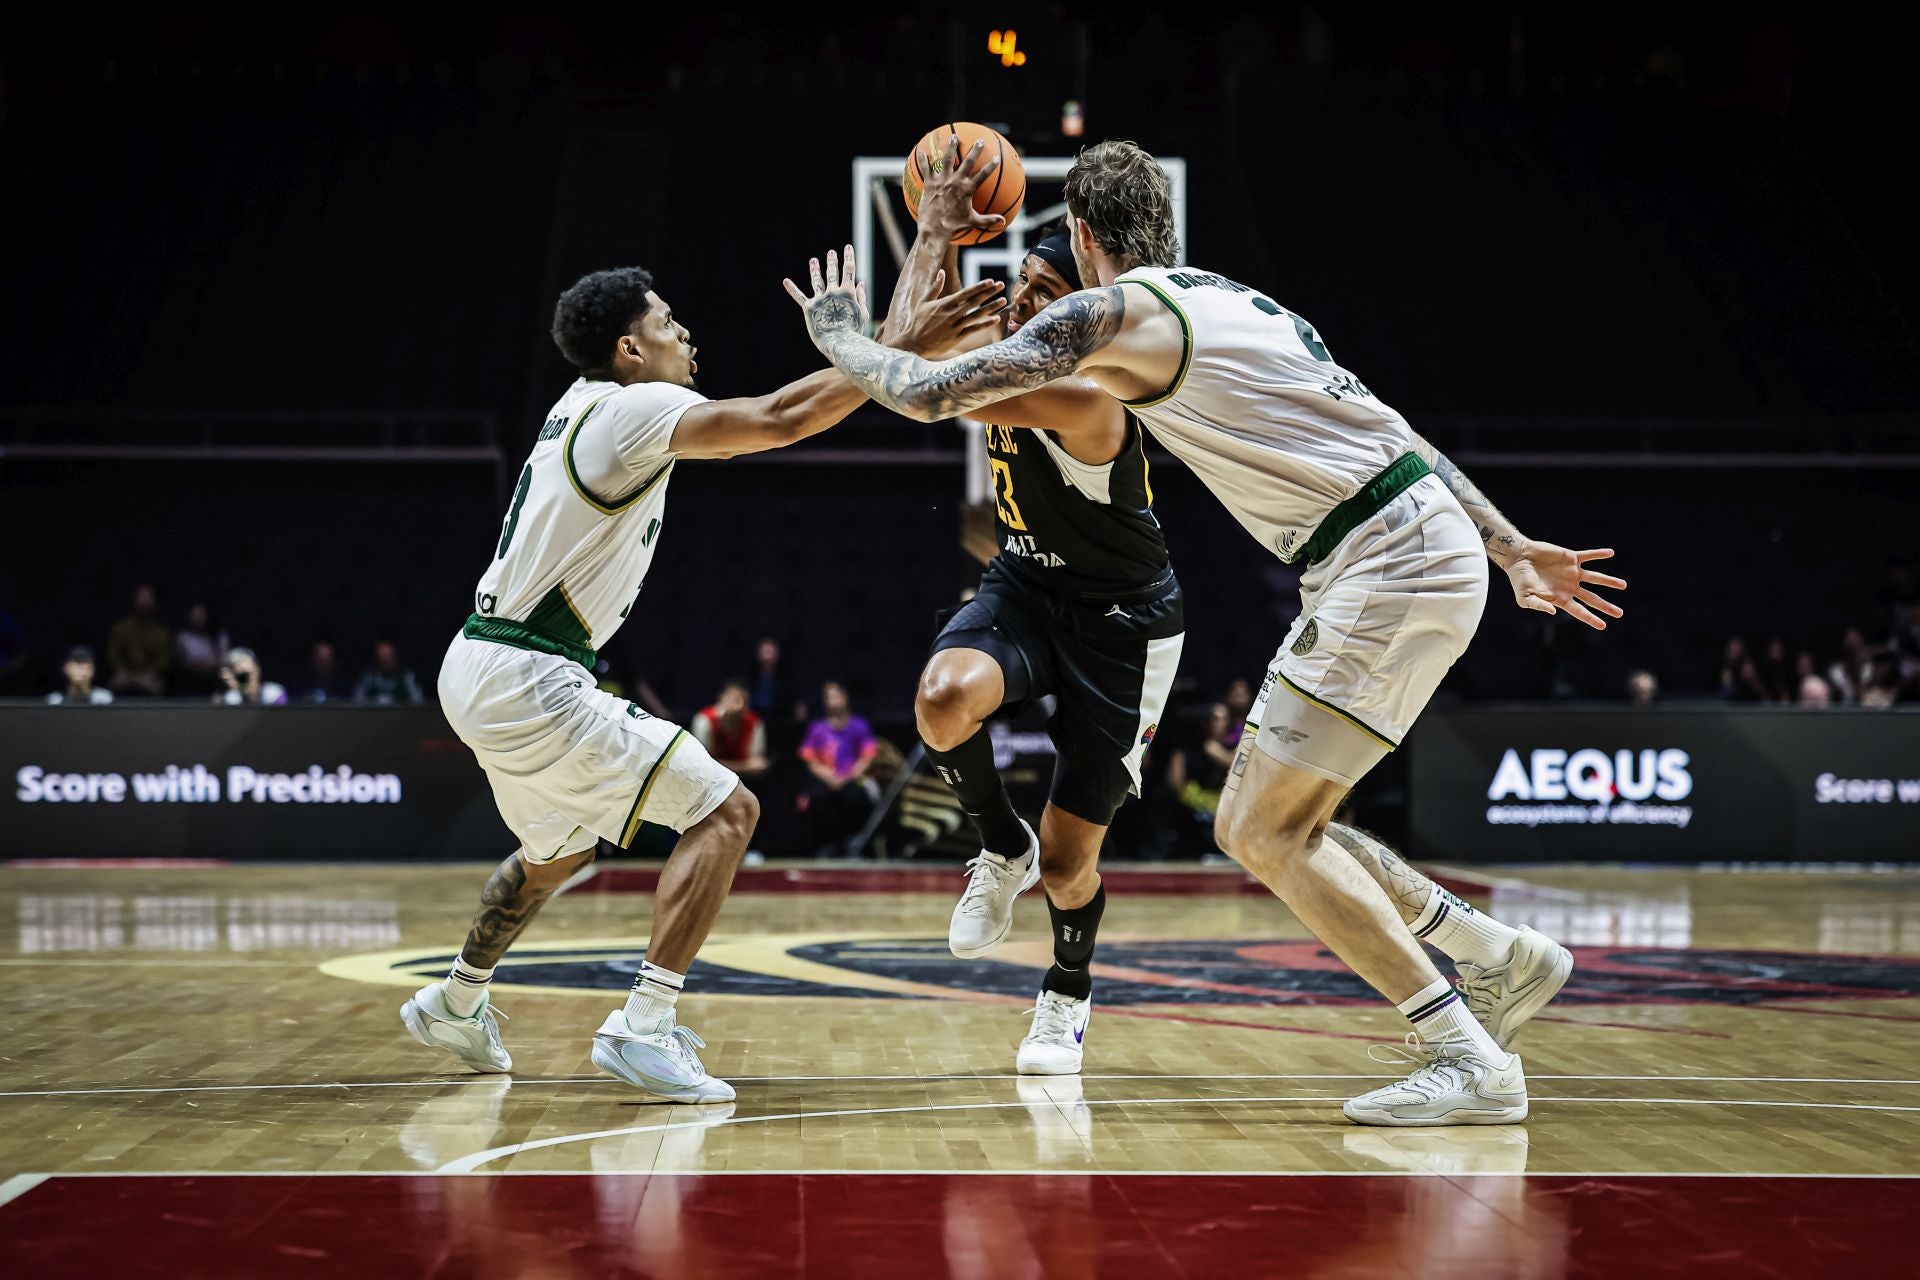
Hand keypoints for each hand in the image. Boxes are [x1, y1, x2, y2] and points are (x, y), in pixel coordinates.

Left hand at [784, 244, 867, 350]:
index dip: (849, 257)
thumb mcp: (863, 313)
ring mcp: (820, 299)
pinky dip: (792, 289)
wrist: (840, 343)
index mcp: (847, 292)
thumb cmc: (854, 331)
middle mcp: (833, 292)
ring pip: (817, 281)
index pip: (849, 269)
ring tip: (813, 261)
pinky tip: (786, 281)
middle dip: (832, 261)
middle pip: (832, 272)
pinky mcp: (809, 308)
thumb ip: (861, 296)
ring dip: (815, 270)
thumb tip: (860, 282)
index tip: (848, 247)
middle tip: (831, 253)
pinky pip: (799, 297)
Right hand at [891, 271, 1006, 355]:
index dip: (979, 287)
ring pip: (976, 315)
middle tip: (1001, 285)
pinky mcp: (956, 337)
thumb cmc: (918, 322)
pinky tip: (996, 319)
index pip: (965, 293)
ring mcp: (955, 326)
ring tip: (1003, 300)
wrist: (914, 344)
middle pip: (974, 301)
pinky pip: (974, 329)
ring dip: (991, 307)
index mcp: (944, 304)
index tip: (991, 281)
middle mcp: (951, 314)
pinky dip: (985, 324)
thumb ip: (935, 287)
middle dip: (989, 293)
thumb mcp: (924, 302)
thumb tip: (941, 272)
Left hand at [914, 135, 1007, 241]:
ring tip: (954, 137)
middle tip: (980, 141)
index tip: (996, 158)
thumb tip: (1003, 222)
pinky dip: (924, 160)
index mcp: (967, 190)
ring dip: (951, 147)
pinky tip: (922, 152)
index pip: (982, 175)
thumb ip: (988, 220)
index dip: (990, 166)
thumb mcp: (973, 221)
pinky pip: (926, 169)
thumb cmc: (954, 225)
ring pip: (947, 159)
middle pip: (968, 162)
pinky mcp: (930, 183)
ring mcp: (942, 181)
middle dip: (975, 150)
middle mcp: (955, 182)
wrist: (935, 228)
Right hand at [1505, 542, 1626, 629]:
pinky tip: (1610, 553)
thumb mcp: (1525, 597)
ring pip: (1595, 579)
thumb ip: (1539, 605)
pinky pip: (1588, 556)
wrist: (1518, 558)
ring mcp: (1572, 572)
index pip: (1580, 611)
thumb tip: (1555, 612)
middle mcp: (1570, 587)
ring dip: (1609, 581)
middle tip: (1620, 613)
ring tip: (1623, 585)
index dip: (1591, 619)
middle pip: (1592, 598)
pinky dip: (1599, 554)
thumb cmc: (1519, 580)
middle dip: (1606, 606)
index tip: (1603, 626)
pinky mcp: (1571, 558)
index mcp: (1561, 598)